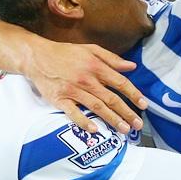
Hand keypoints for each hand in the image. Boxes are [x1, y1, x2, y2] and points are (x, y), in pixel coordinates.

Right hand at [24, 40, 146, 133]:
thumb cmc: (65, 53)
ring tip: (124, 129)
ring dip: (112, 119)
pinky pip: (73, 113)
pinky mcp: (59, 99)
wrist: (37, 56)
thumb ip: (112, 59)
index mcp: (95, 66)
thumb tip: (131, 66)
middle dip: (127, 112)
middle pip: (111, 98)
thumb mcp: (90, 50)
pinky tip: (95, 129)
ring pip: (97, 107)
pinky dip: (84, 121)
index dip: (134, 94)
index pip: (120, 82)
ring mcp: (72, 90)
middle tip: (138, 124)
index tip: (144, 105)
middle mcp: (86, 79)